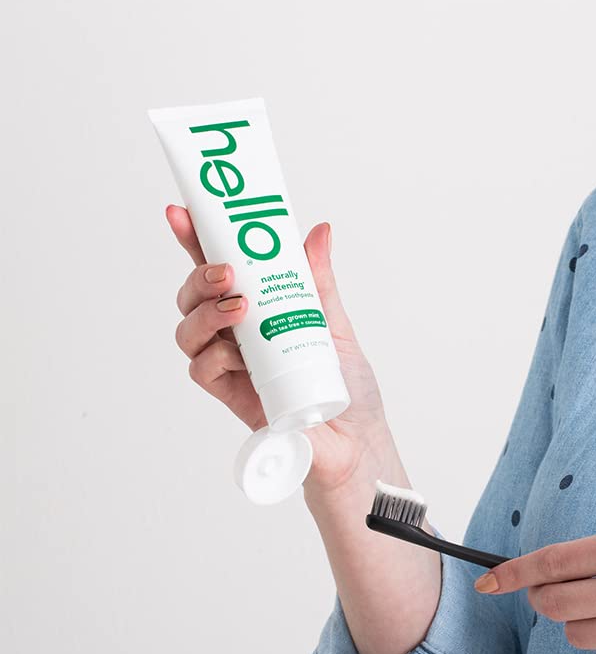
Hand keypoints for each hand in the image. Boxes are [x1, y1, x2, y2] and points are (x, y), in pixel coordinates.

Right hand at [166, 204, 395, 493]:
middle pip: (193, 297)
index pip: (219, 270)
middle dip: (199, 276)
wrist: (355, 440)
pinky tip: (237, 352)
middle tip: (227, 271)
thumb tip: (319, 231)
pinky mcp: (231, 396)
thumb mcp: (334, 323)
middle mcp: (237, 334)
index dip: (196, 241)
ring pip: (189, 331)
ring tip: (239, 306)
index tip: (182, 213)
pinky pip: (203, 369)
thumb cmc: (345, 386)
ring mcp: (231, 365)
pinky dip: (215, 354)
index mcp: (258, 309)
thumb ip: (317, 280)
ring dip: (205, 312)